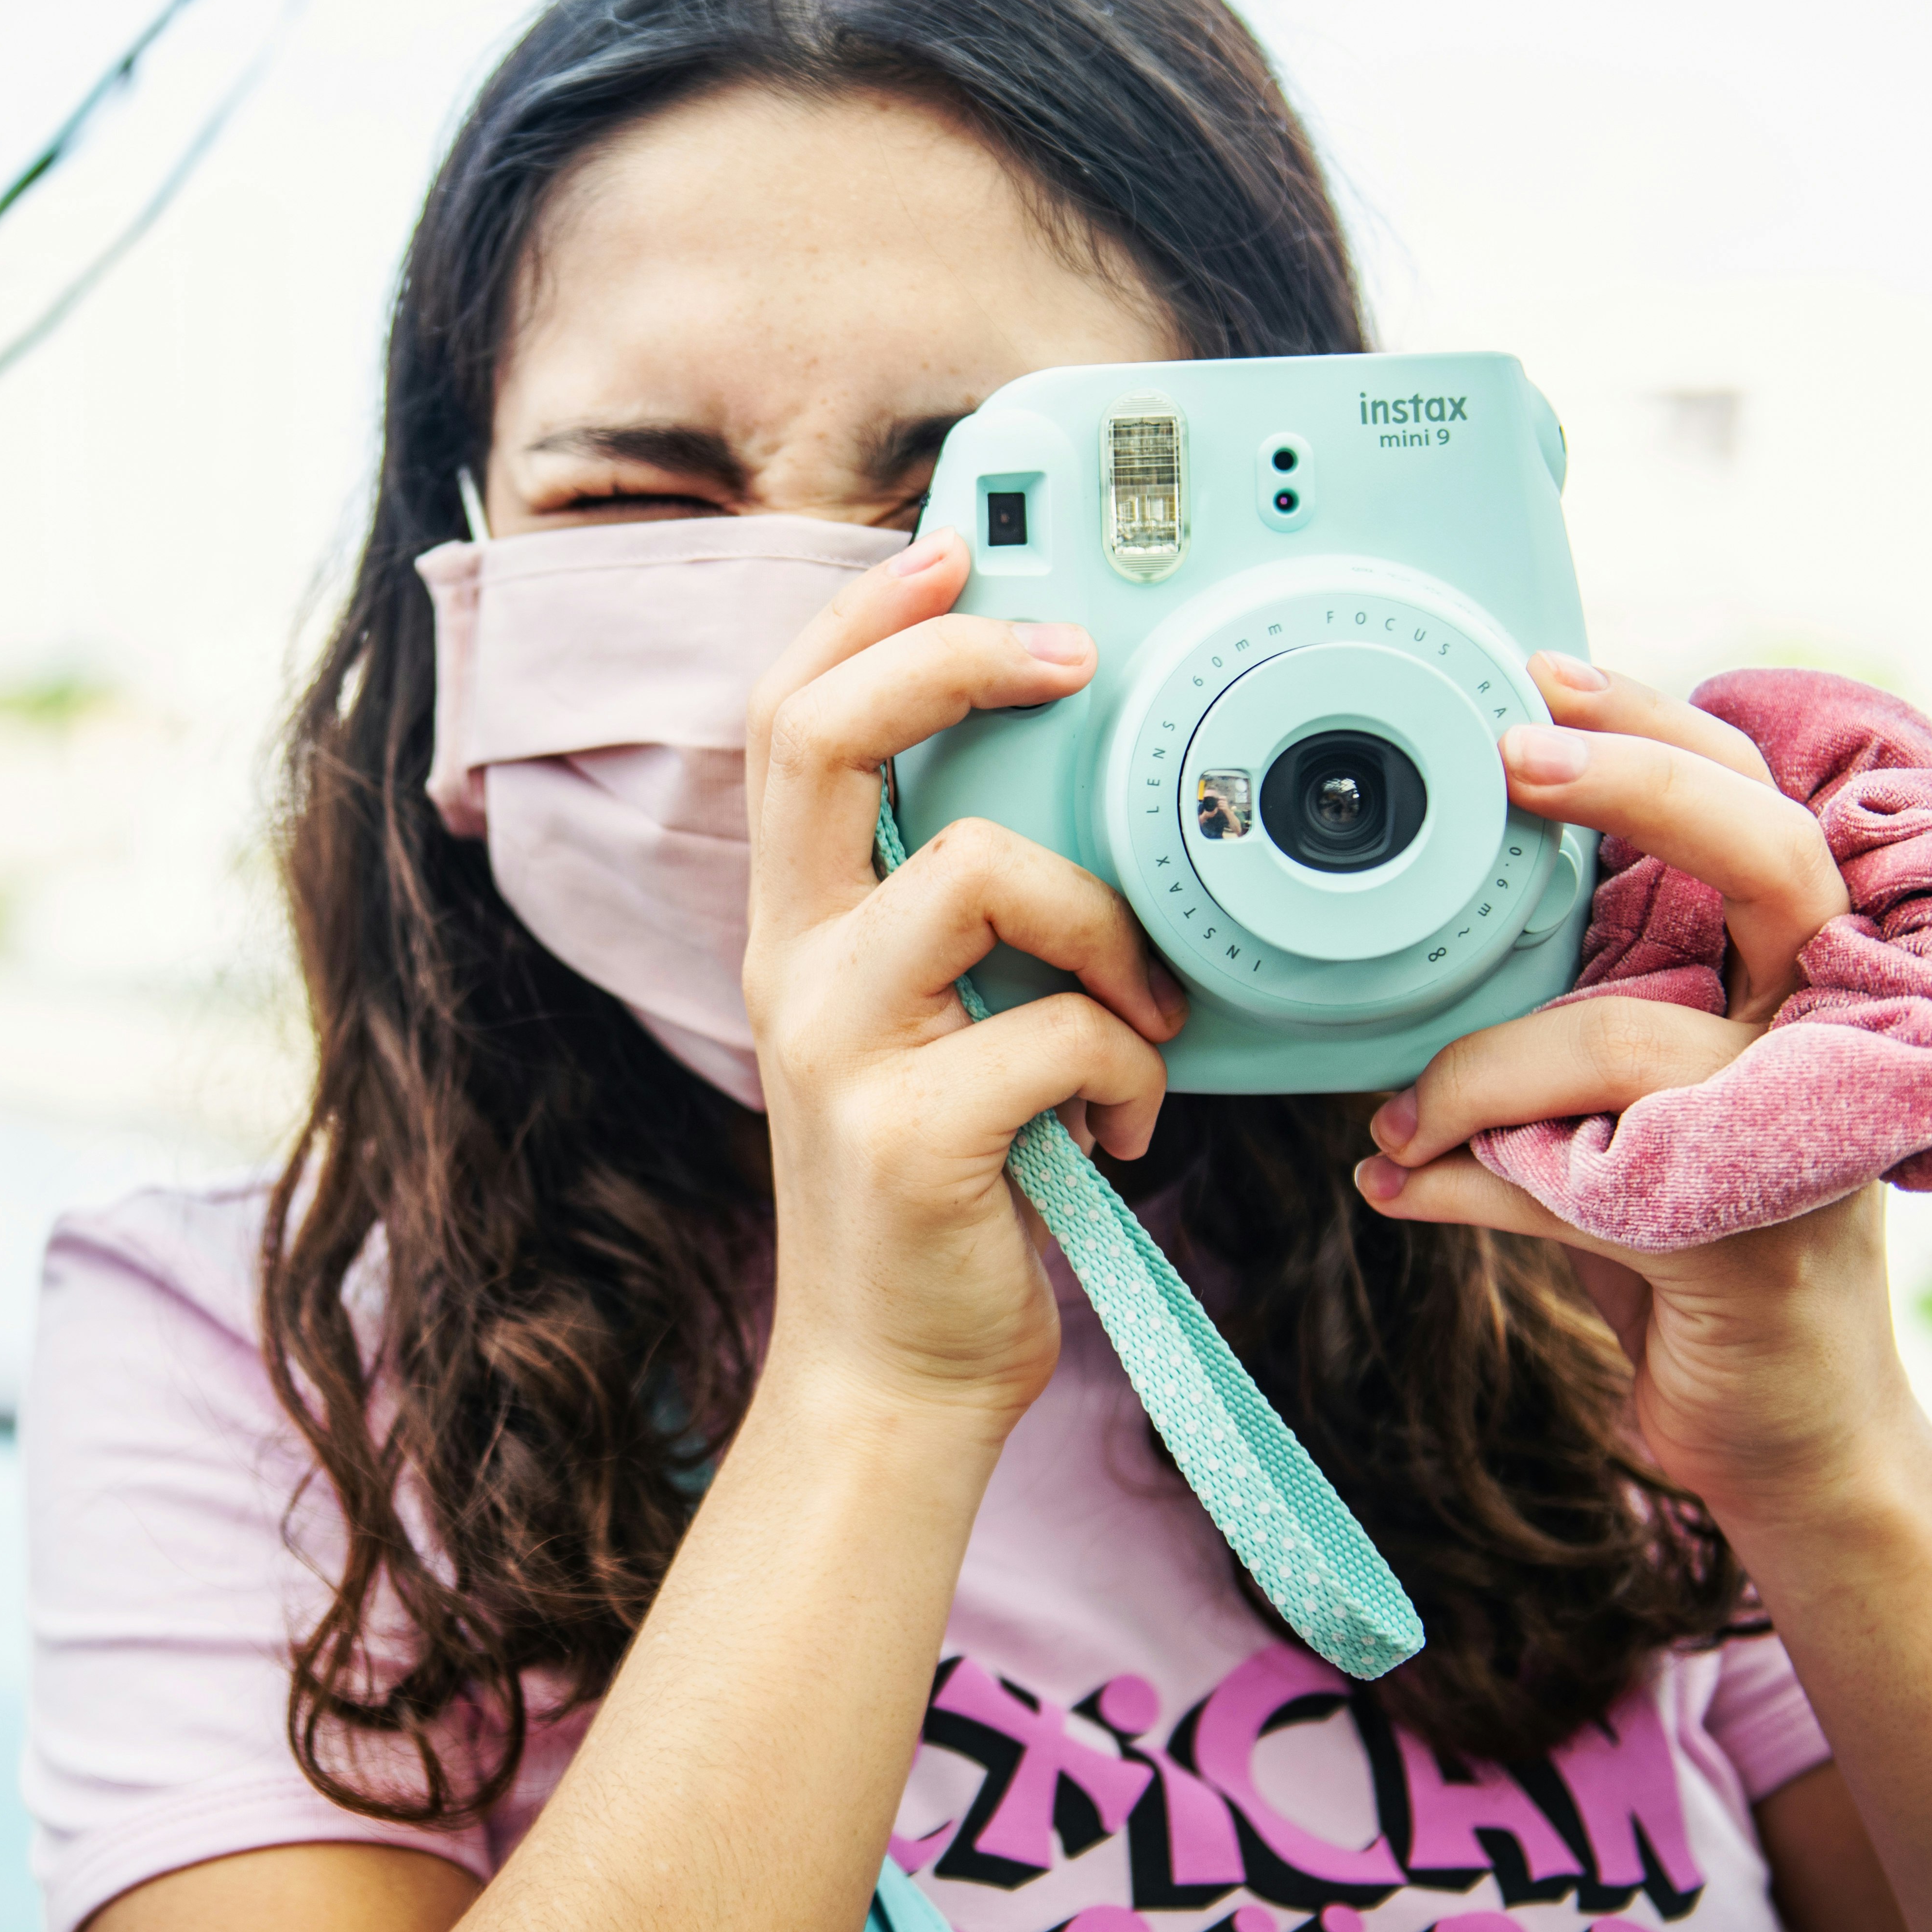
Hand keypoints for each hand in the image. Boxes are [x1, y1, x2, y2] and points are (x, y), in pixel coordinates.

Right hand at [742, 528, 1185, 1438]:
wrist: (893, 1376)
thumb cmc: (943, 1194)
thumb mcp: (922, 1030)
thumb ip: (954, 929)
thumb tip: (1070, 817)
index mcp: (800, 929)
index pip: (787, 721)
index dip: (863, 621)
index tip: (948, 555)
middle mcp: (795, 967)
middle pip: (827, 741)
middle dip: (954, 660)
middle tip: (1069, 657)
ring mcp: (838, 1046)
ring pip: (982, 874)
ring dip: (1106, 932)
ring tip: (1144, 1020)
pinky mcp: (907, 1132)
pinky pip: (1060, 1034)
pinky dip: (1132, 1078)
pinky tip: (1124, 1134)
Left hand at [1349, 655, 1895, 1520]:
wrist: (1771, 1427)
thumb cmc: (1684, 1243)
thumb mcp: (1613, 1100)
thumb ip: (1564, 1012)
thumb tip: (1421, 940)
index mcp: (1794, 977)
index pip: (1754, 807)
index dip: (1658, 732)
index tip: (1542, 677)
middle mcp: (1826, 1029)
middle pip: (1766, 856)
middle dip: (1636, 791)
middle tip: (1510, 759)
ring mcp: (1802, 1129)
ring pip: (1622, 1039)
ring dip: (1471, 1077)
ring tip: (1391, 1126)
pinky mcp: (1750, 1230)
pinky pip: (1575, 1173)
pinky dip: (1465, 1183)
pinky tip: (1398, 1188)